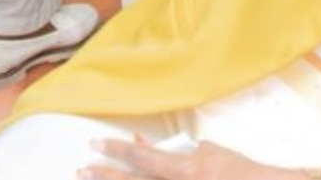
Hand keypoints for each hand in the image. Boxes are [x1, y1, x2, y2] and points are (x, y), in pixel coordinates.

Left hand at [79, 138, 280, 179]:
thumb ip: (177, 152)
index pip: (143, 158)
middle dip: (104, 176)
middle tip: (83, 169)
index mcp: (185, 172)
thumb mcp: (209, 152)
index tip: (96, 144)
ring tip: (92, 177)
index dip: (117, 150)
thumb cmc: (237, 171)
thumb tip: (145, 145)